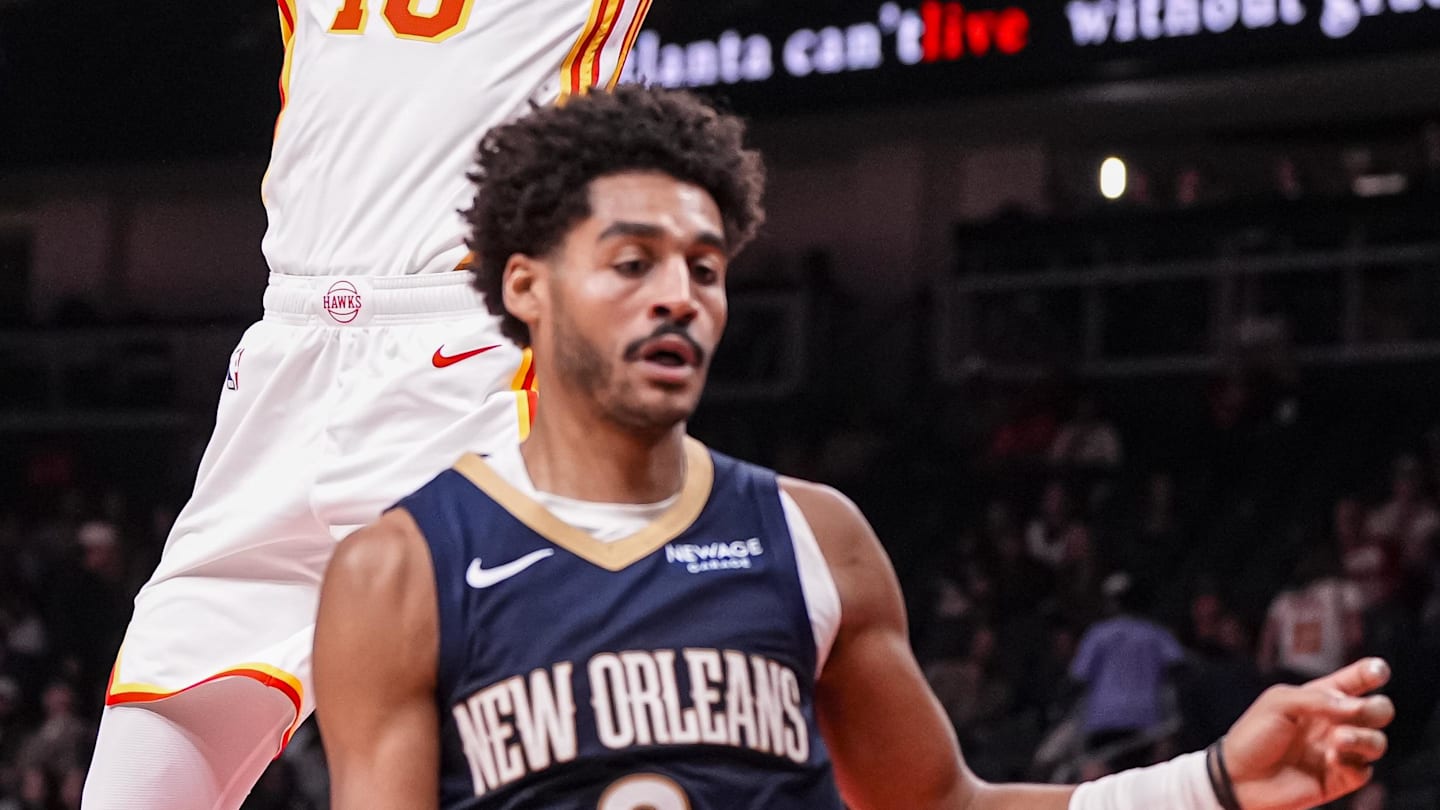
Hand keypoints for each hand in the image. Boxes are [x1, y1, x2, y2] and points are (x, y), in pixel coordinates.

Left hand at [1223, 657, 1393, 809]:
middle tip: (1357, 710)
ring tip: (1338, 739)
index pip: (1355, 681)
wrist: (1240, 777)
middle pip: (1379, 710)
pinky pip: (1364, 770)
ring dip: (1364, 738)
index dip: (1373, 672)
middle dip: (1376, 708)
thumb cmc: (1254, 735)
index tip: (1378, 670)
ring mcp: (1339, 751)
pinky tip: (1330, 761)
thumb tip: (1356, 706)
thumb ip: (1318, 699)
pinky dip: (1352, 763)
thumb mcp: (1279, 703)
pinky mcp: (1339, 778)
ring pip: (1377, 741)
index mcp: (1321, 697)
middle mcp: (1335, 722)